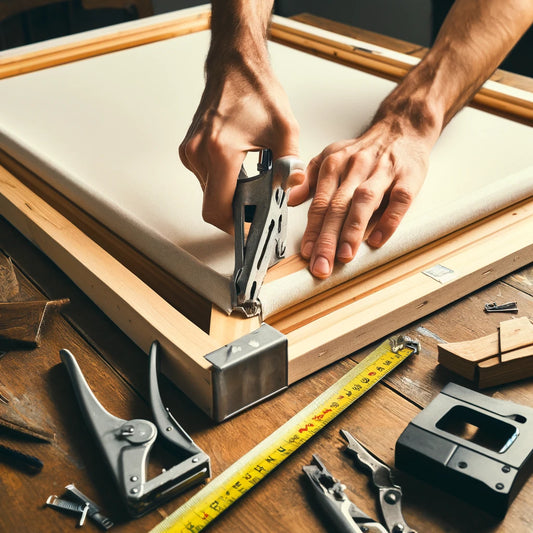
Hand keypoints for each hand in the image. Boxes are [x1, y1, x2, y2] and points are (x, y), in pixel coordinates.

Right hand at [179, 55, 303, 232]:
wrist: (235, 67)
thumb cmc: (256, 91)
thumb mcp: (285, 128)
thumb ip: (290, 164)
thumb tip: (292, 189)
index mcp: (220, 151)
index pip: (217, 209)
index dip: (233, 228)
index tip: (249, 233)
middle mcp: (198, 153)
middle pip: (212, 205)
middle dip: (235, 215)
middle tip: (258, 215)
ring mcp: (190, 152)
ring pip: (209, 194)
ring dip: (230, 199)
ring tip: (254, 191)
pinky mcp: (190, 149)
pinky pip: (206, 179)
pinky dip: (223, 185)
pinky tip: (242, 175)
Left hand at [289, 117, 436, 278]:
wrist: (402, 129)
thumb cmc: (365, 151)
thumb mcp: (332, 156)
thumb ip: (310, 179)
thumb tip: (289, 199)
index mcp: (335, 164)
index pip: (320, 202)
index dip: (312, 229)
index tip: (307, 252)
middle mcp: (356, 167)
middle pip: (338, 206)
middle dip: (327, 238)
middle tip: (321, 265)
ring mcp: (383, 172)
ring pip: (364, 201)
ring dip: (353, 230)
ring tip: (344, 255)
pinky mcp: (409, 177)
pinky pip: (399, 200)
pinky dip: (388, 220)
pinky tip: (377, 240)